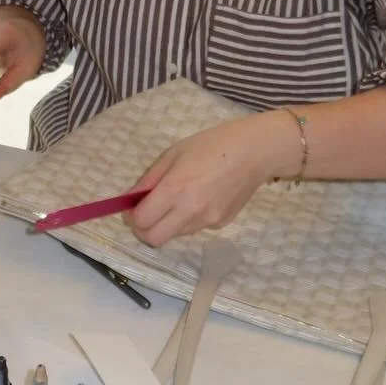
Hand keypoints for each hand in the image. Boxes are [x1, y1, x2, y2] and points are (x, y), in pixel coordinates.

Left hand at [128, 111, 297, 246]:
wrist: (255, 152)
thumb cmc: (211, 145)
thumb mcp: (173, 154)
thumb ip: (149, 179)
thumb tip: (130, 199)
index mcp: (176, 189)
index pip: (142, 221)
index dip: (132, 217)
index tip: (132, 207)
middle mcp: (191, 210)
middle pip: (155, 239)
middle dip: (144, 230)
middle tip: (146, 214)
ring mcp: (208, 221)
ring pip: (175, 235)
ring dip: (167, 223)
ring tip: (177, 199)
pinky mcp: (221, 224)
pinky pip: (194, 228)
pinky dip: (188, 219)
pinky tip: (201, 197)